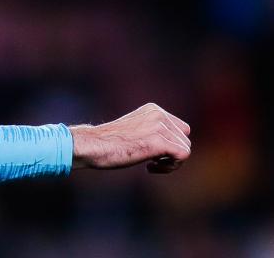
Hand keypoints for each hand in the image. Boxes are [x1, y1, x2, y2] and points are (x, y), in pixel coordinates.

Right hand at [69, 103, 190, 173]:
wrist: (93, 146)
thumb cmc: (108, 143)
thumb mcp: (135, 130)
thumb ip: (152, 131)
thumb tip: (172, 147)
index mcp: (153, 109)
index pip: (180, 129)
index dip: (171, 144)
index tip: (153, 153)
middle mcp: (158, 114)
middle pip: (185, 139)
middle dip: (172, 153)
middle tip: (152, 161)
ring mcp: (158, 126)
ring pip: (185, 148)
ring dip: (170, 162)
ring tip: (150, 165)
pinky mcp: (158, 141)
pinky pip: (182, 155)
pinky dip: (170, 167)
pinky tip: (149, 168)